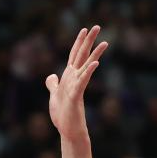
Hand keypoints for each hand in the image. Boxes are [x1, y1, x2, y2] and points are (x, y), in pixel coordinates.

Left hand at [46, 26, 107, 141]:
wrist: (67, 131)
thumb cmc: (63, 115)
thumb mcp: (54, 96)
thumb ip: (53, 85)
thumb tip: (51, 76)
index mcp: (69, 77)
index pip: (74, 56)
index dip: (78, 42)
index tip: (84, 29)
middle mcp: (75, 79)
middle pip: (82, 56)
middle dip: (89, 41)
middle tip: (98, 26)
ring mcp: (77, 87)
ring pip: (86, 67)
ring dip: (95, 54)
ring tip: (105, 43)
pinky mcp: (76, 96)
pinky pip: (82, 82)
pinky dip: (88, 72)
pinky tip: (95, 64)